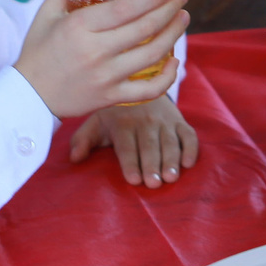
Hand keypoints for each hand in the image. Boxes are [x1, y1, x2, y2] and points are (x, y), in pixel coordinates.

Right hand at [14, 0, 190, 117]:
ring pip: (152, 55)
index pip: (125, 9)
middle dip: (170, 9)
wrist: (29, 97)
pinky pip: (148, 91)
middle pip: (144, 28)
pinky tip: (175, 62)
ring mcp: (106, 77)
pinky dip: (167, 78)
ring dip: (173, 35)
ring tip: (183, 19)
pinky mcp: (112, 97)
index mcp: (79, 27)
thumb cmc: (37, 52)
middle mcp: (95, 51)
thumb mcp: (45, 15)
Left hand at [67, 97, 201, 187]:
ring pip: (170, 142)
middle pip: (149, 146)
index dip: (130, 163)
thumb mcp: (96, 122)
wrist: (139, 82)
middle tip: (154, 183)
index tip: (133, 179)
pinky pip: (189, 135)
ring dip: (171, 160)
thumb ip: (84, 140)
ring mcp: (164, 121)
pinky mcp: (180, 121)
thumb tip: (74, 158)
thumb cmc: (114, 112)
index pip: (126, 146)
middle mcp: (145, 121)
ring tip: (171, 177)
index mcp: (122, 123)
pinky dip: (191, 148)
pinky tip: (189, 163)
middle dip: (152, 164)